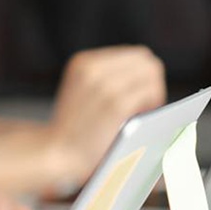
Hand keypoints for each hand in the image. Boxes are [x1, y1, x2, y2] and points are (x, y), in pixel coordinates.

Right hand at [46, 45, 168, 178]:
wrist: (56, 154)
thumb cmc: (74, 130)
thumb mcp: (82, 91)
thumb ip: (106, 79)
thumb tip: (148, 75)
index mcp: (84, 62)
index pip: (135, 55)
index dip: (142, 75)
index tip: (139, 96)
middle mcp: (93, 68)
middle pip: (146, 60)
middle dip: (151, 82)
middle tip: (145, 106)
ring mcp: (104, 85)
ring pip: (151, 73)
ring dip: (154, 93)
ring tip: (143, 113)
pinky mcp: (116, 104)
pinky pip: (150, 91)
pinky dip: (152, 103)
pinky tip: (142, 118)